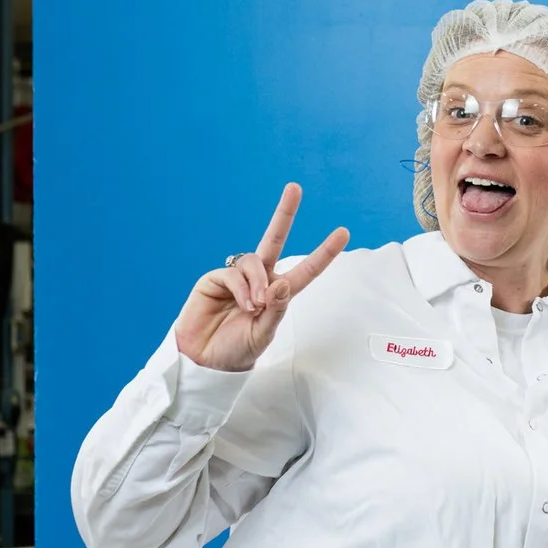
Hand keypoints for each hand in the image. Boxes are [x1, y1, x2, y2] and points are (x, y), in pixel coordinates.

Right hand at [174, 183, 349, 372]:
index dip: (323, 252)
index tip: (343, 232)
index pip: (305, 270)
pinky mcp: (215, 278)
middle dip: (284, 214)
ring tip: (255, 306)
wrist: (204, 360)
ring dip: (259, 282)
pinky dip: (242, 288)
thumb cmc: (236, 350)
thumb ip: (275, 311)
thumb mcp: (263, 335)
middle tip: (295, 188)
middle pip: (275, 240)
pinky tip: (243, 304)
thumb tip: (281, 284)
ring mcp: (237, 277)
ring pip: (255, 261)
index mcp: (278, 295)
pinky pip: (234, 273)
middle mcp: (259, 280)